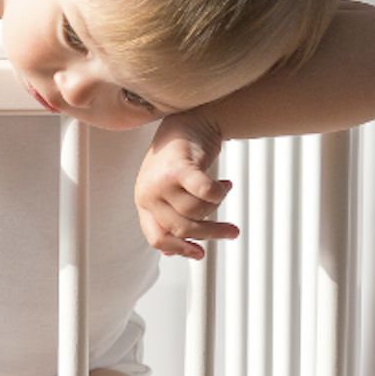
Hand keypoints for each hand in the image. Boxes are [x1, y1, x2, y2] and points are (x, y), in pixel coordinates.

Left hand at [134, 113, 238, 259]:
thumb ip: (169, 217)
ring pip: (197, 211)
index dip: (180, 250)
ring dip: (216, 206)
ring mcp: (161, 182)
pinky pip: (205, 193)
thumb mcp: (167, 191)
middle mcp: (148, 194)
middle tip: (231, 232)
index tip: (200, 254)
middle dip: (210, 233)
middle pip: (182, 228)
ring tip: (221, 191)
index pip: (157, 238)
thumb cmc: (178, 158)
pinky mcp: (179, 168)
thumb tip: (172, 252)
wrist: (187, 121)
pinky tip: (224, 185)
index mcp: (143, 203)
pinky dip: (220, 193)